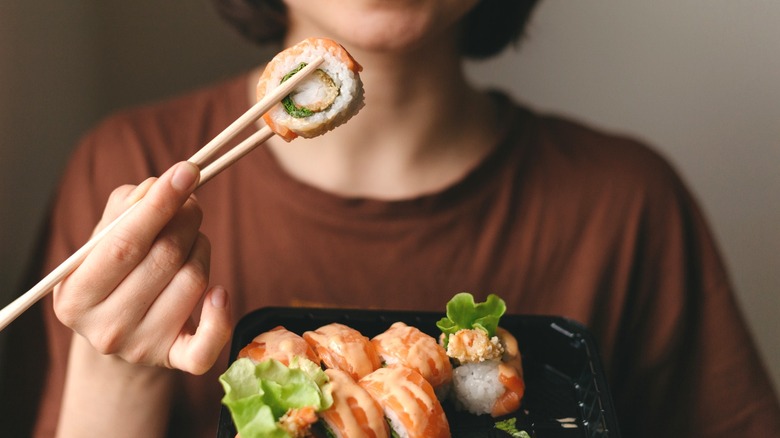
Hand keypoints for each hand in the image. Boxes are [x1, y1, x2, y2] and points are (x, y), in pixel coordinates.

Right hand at [53, 161, 231, 374]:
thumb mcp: (103, 239)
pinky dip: (221, 312)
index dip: (159, 205)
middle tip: (190, 204)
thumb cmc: (113, 272)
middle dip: (186, 220)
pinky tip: (218, 291)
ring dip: (201, 248)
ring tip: (190, 242)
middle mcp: (105, 329)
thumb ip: (126, 208)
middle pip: (165, 258)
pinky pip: (209, 342)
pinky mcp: (175, 360)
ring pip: (194, 280)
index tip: (187, 171)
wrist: (119, 332)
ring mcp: (141, 348)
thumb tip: (160, 187)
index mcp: (75, 296)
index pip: (124, 244)